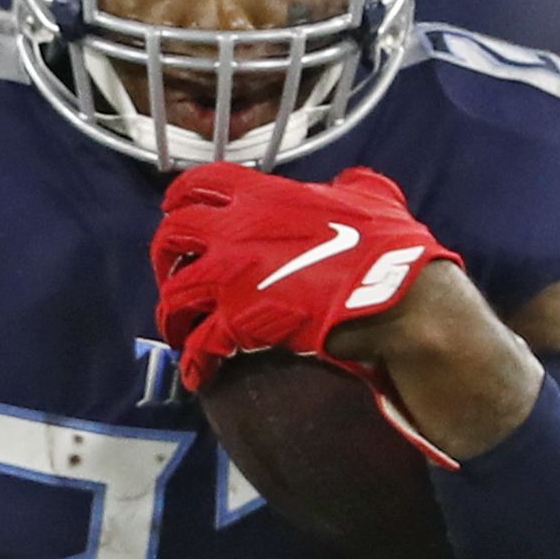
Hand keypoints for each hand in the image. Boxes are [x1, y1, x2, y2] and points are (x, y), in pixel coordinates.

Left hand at [152, 166, 466, 391]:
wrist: (393, 296)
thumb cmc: (387, 244)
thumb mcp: (370, 196)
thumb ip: (350, 185)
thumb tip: (351, 183)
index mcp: (263, 196)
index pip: (198, 183)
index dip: (179, 198)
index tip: (173, 210)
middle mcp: (235, 230)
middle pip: (171, 236)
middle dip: (165, 257)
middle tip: (173, 275)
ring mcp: (231, 277)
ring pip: (174, 294)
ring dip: (172, 314)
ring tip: (179, 332)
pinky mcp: (238, 322)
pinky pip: (200, 345)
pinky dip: (194, 362)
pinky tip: (197, 375)